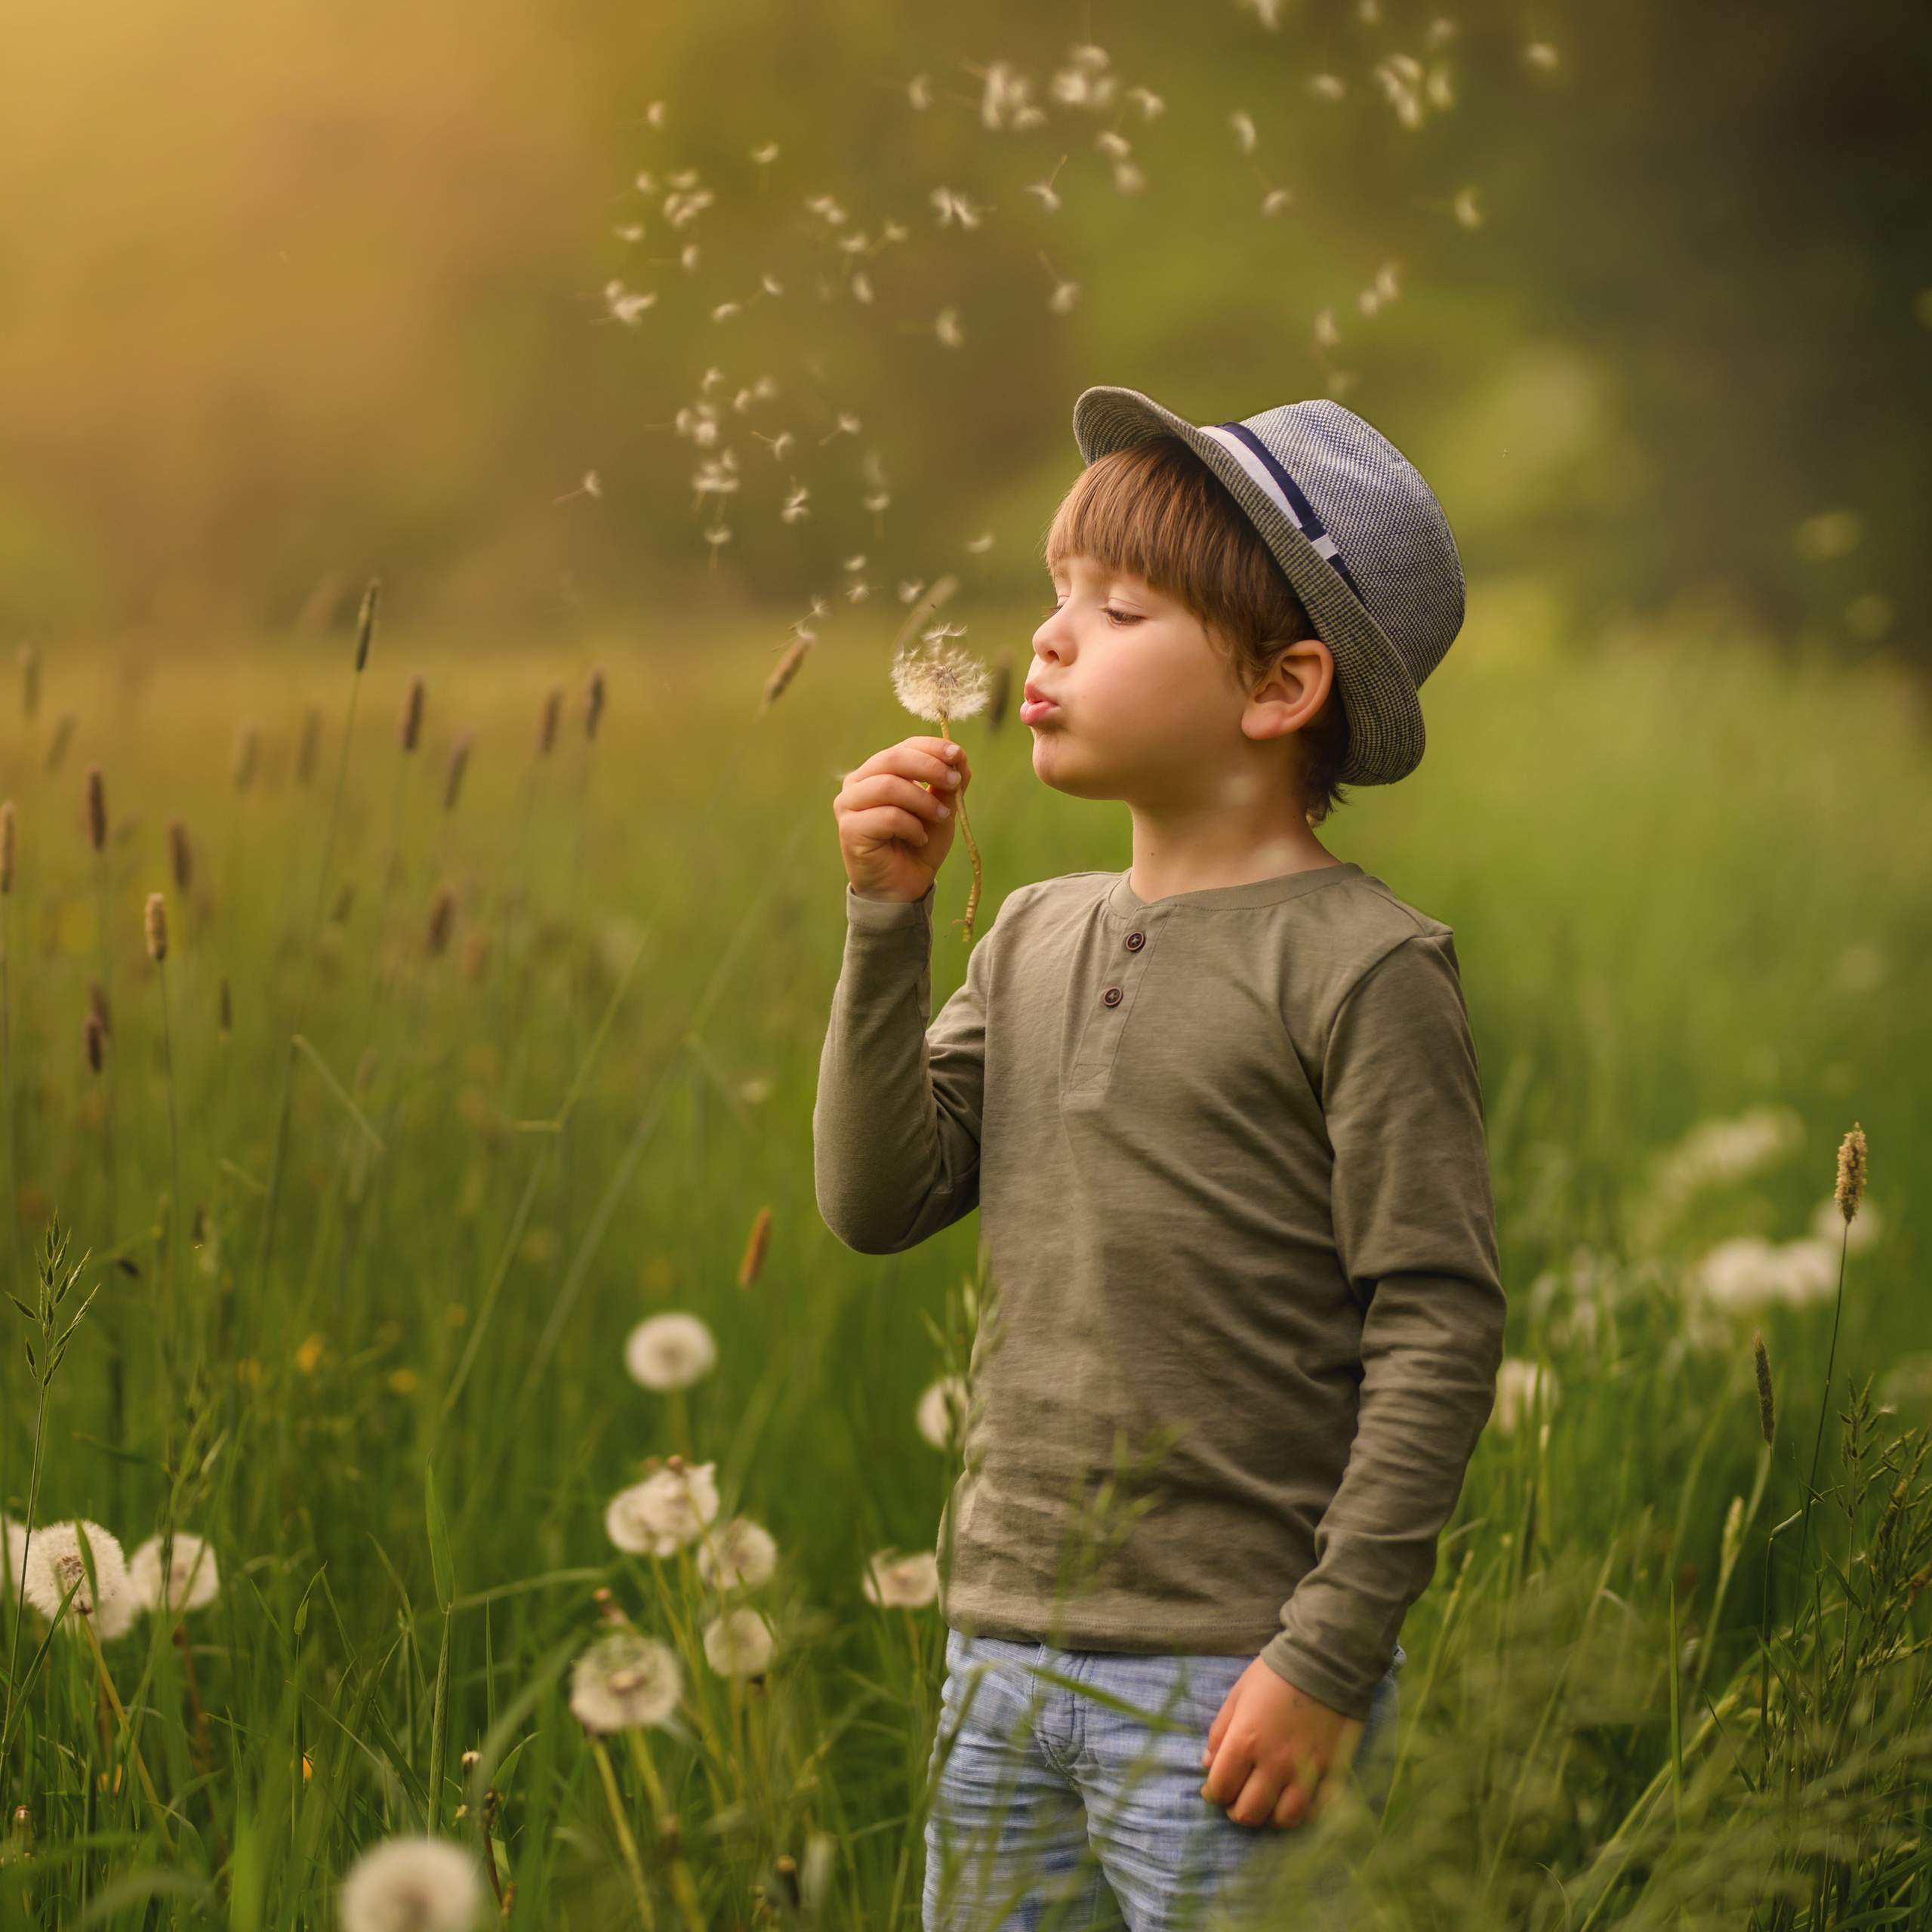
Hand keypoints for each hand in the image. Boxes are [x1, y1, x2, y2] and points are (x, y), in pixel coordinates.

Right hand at [834, 736, 970, 903]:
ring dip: (923, 801)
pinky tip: (919, 838)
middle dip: (929, 767)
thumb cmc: (918, 845)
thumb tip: (961, 757)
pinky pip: (887, 816)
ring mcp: (848, 805)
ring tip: (942, 818)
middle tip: (954, 783)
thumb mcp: (940, 809)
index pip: (903, 747)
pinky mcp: (849, 829)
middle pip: (892, 759)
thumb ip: (947, 784)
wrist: (903, 887)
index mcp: (877, 772)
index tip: (958, 755)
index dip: (931, 747)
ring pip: (888, 786)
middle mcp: (857, 783)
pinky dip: (911, 826)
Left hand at [1200, 1658, 1363, 1828]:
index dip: (1213, 1794)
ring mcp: (1305, 1772)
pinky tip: (1292, 1800)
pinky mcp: (1331, 1773)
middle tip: (1236, 1799)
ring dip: (1268, 1815)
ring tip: (1264, 1802)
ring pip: (1283, 1819)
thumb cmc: (1274, 1675)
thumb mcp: (1237, 1695)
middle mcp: (1275, 1764)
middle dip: (1236, 1810)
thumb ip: (1220, 1733)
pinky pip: (1314, 1811)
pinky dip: (1301, 1813)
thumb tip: (1208, 1764)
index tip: (1213, 1790)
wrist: (1324, 1662)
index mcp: (1246, 1741)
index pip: (1222, 1788)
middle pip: (1249, 1812)